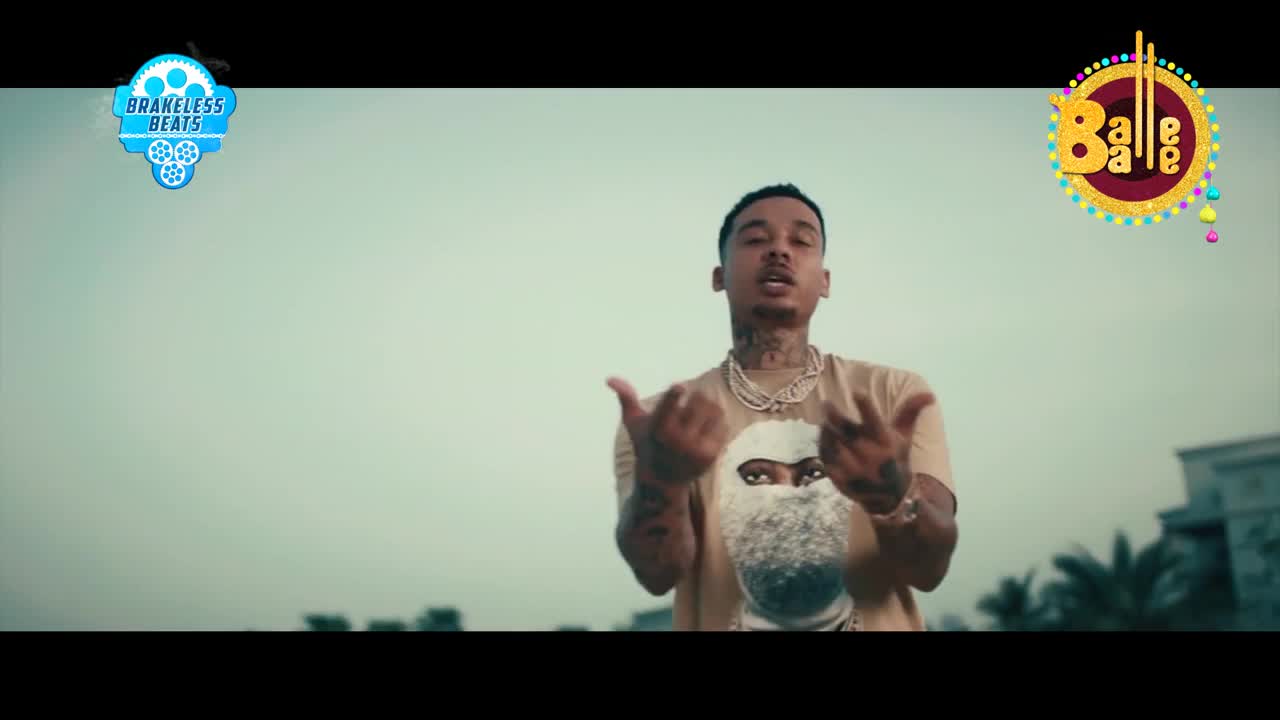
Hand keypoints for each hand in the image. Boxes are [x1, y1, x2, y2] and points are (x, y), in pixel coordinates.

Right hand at [608, 377, 727, 485]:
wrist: (662, 480)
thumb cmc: (647, 444)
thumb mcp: (634, 423)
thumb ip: (626, 398)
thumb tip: (610, 378)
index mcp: (658, 428)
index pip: (670, 404)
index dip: (676, 392)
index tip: (678, 386)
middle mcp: (677, 439)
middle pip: (698, 400)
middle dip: (695, 398)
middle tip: (689, 405)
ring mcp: (695, 448)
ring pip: (714, 410)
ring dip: (709, 407)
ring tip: (700, 412)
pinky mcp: (711, 455)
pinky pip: (723, 426)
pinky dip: (717, 421)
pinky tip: (707, 426)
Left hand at [819, 391, 934, 514]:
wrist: (890, 497)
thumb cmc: (896, 457)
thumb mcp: (905, 436)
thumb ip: (911, 412)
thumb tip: (930, 395)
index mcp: (885, 441)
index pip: (875, 421)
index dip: (866, 406)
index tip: (858, 391)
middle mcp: (870, 455)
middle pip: (847, 431)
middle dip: (834, 415)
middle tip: (826, 404)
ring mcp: (853, 469)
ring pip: (832, 442)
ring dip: (827, 429)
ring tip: (825, 421)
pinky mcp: (841, 479)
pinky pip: (825, 457)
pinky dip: (823, 445)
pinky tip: (824, 437)